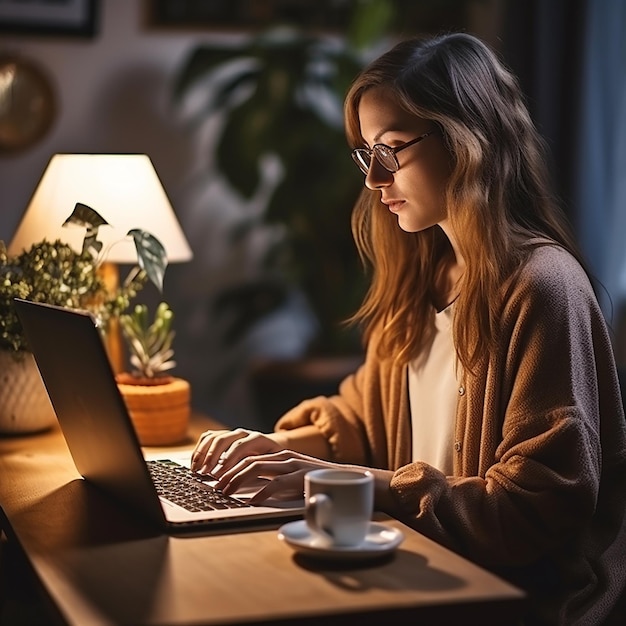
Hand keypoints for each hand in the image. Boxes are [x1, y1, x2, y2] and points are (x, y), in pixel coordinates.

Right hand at [190, 427, 281, 475]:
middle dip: (212, 457)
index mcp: (257, 438)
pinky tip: (195, 463)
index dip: (229, 458)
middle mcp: (243, 433)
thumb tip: (245, 481)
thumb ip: (261, 469)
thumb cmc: (274, 459)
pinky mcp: (223, 436)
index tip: (219, 472)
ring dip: (203, 454)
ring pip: (213, 438)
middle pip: (223, 439)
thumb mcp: (273, 464)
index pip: (240, 445)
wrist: (275, 447)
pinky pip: (208, 438)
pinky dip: (200, 450)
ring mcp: (232, 433)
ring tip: (197, 470)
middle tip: (205, 473)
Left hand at [213, 449, 337, 503]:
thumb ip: (274, 480)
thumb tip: (250, 492)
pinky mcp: (301, 476)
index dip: (230, 467)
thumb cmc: (317, 484)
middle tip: (216, 486)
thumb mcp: (291, 479)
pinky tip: (252, 501)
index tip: (216, 479)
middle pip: (248, 460)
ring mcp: (292, 464)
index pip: (249, 456)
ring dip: (238, 480)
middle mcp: (284, 456)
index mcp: (280, 456)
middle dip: (228, 473)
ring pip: (257, 467)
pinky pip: (276, 482)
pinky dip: (262, 492)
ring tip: (227, 492)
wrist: (349, 480)